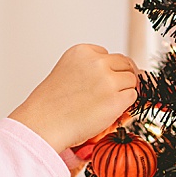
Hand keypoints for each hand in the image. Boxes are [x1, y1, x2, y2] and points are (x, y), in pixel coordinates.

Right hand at [9, 44, 138, 152]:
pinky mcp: (116, 99)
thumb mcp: (66, 73)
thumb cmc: (50, 105)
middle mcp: (96, 62)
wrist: (42, 124)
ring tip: (104, 104)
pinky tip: (107, 111)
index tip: (100, 83)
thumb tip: (117, 76)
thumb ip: (89, 69)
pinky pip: (133, 97)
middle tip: (111, 94)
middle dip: (120, 78)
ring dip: (123, 92)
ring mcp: (108, 80)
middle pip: (125, 64)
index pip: (108, 55)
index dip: (107, 70)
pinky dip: (125, 105)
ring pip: (131, 80)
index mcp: (81, 52)